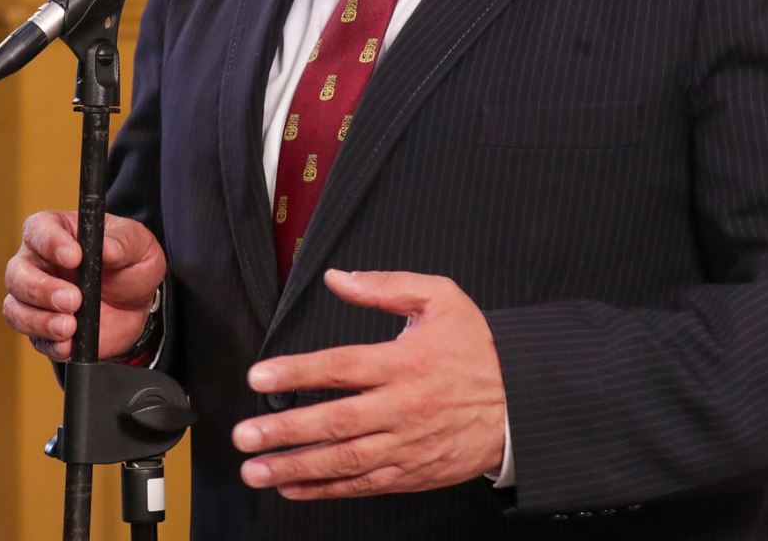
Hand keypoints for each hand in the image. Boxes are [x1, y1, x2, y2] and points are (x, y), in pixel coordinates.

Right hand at [2, 210, 164, 360]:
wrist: (137, 304)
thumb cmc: (131, 263)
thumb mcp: (137, 244)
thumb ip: (123, 243)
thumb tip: (107, 249)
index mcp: (56, 231)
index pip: (39, 230)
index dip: (51, 243)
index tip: (75, 258)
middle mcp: (38, 263)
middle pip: (18, 273)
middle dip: (42, 289)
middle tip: (73, 299)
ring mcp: (36, 298)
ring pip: (16, 308)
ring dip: (40, 320)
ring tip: (70, 327)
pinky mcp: (43, 329)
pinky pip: (34, 338)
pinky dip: (49, 343)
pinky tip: (68, 344)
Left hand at [232, 270, 505, 499]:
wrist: (523, 404)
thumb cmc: (478, 348)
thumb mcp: (441, 299)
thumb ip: (387, 285)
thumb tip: (338, 278)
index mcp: (404, 362)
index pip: (341, 366)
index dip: (297, 373)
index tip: (259, 376)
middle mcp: (402, 407)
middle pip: (335, 422)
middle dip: (284, 431)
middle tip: (244, 435)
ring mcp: (406, 445)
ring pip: (344, 461)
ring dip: (295, 467)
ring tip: (256, 470)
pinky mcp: (412, 473)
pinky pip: (363, 486)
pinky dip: (326, 490)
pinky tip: (293, 487)